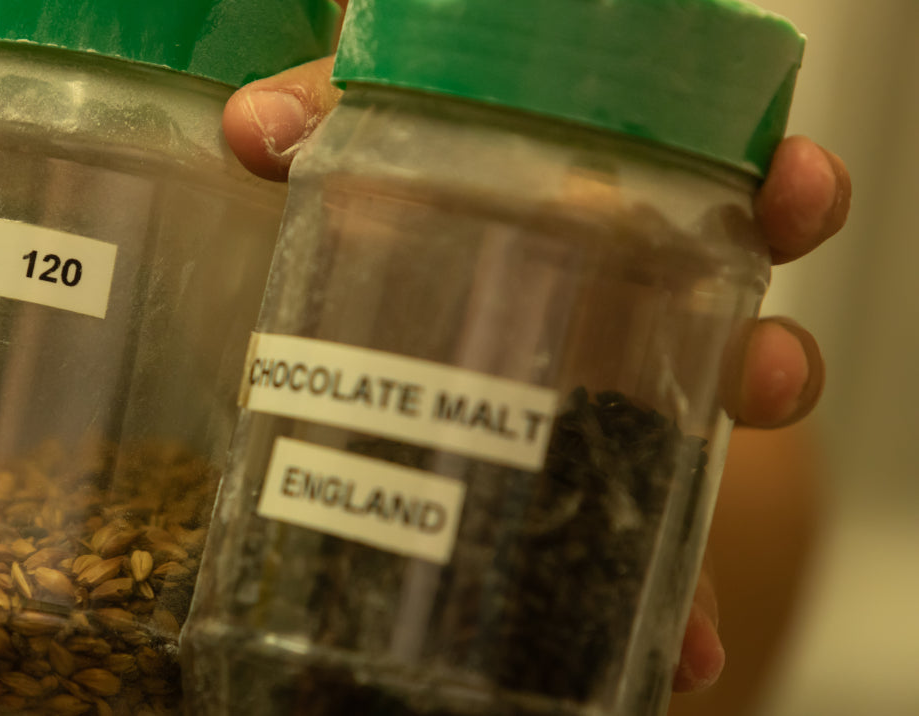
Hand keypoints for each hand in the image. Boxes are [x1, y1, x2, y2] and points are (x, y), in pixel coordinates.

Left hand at [223, 17, 850, 695]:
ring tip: (706, 565)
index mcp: (596, 215)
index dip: (777, 191)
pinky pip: (618, 550)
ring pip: (688, 461)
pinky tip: (668, 659)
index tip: (788, 196)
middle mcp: (614, 319)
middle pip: (730, 337)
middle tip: (751, 379)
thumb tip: (256, 131)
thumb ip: (312, 116)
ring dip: (701, 521)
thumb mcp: (345, 136)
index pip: (719, 191)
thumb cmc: (365, 188)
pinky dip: (651, 611)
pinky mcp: (543, 485)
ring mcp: (588, 410)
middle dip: (764, 363)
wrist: (327, 258)